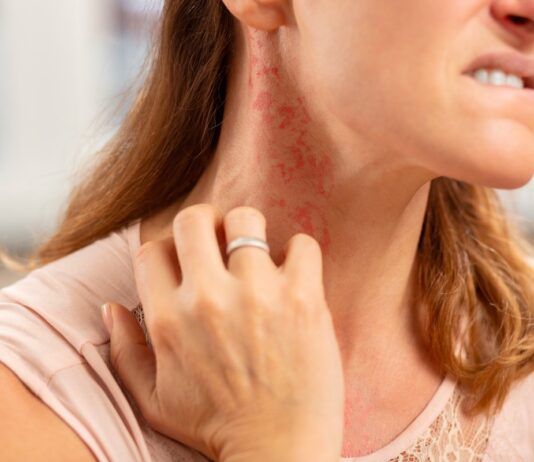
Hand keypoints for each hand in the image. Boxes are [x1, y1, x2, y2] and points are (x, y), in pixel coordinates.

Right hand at [103, 204, 344, 460]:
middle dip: (204, 224)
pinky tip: (294, 274)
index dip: (169, 251)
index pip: (152, 249)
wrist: (279, 451)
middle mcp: (208, 298)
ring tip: (259, 257)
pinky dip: (299, 252)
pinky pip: (302, 244)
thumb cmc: (216, 427)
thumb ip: (125, 352)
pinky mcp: (303, 298)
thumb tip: (111, 308)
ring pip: (247, 220)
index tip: (187, 263)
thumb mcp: (153, 400)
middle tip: (220, 243)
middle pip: (195, 219)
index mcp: (168, 320)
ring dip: (251, 232)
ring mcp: (258, 294)